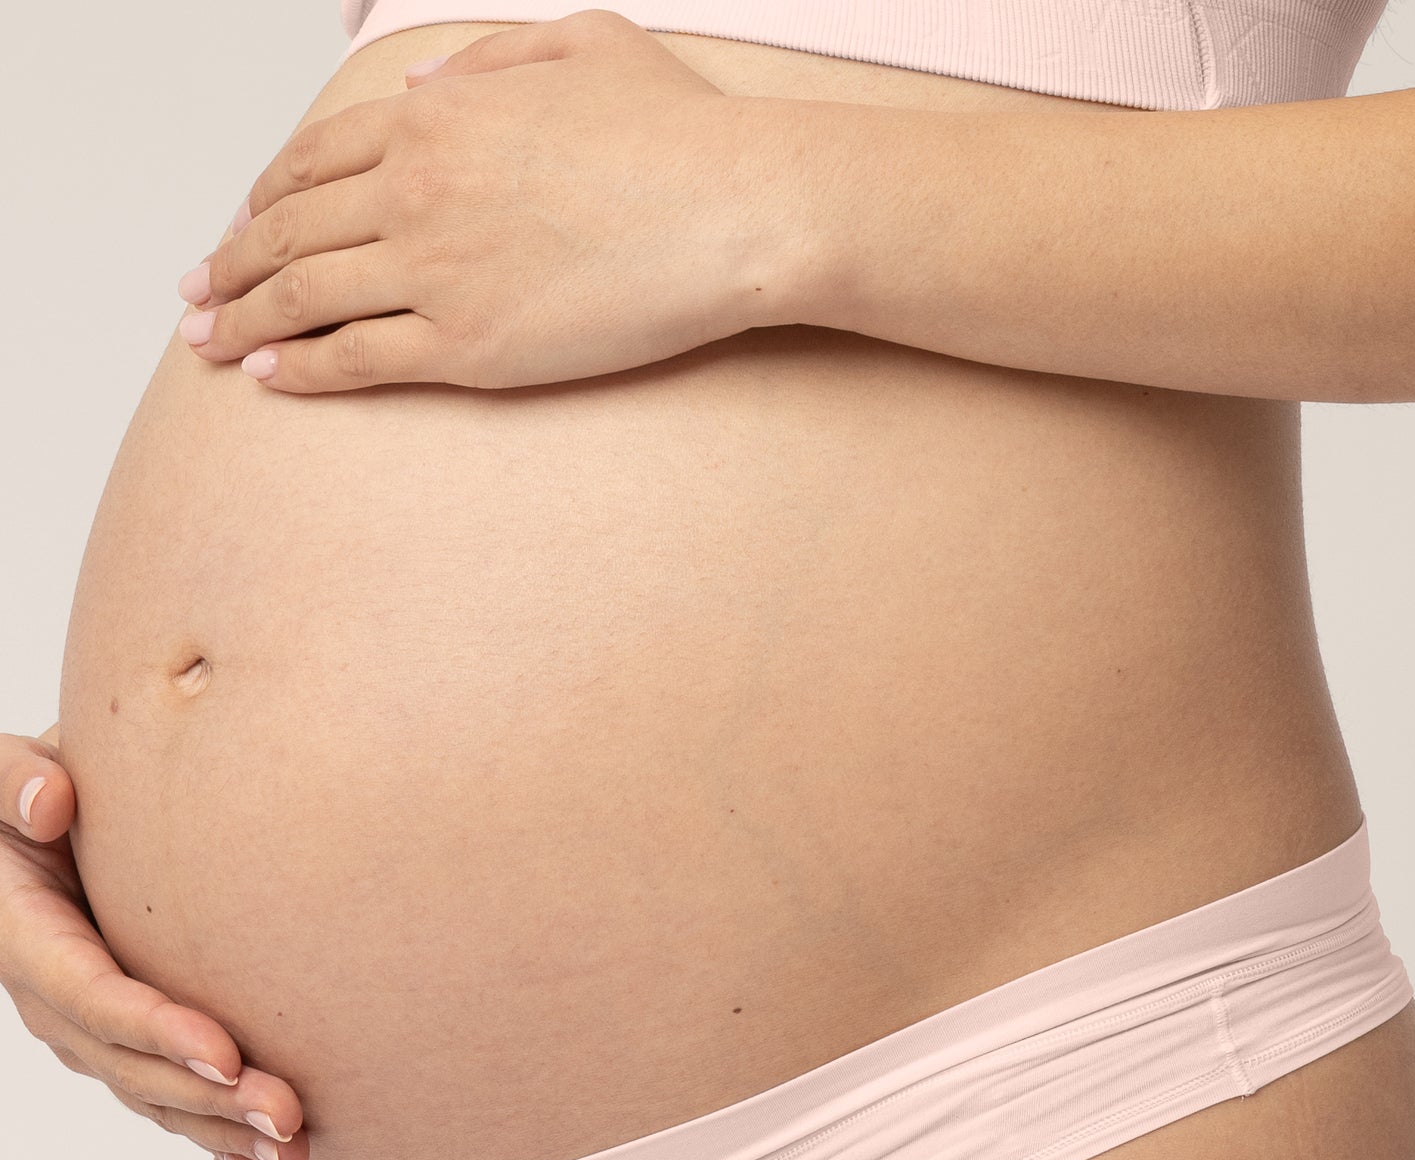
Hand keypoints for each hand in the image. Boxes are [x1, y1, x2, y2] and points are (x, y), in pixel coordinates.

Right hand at [0, 730, 307, 1159]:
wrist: (34, 823)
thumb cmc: (34, 788)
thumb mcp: (4, 771)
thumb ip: (13, 780)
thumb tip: (51, 804)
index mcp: (22, 933)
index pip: (89, 994)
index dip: (154, 1029)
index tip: (225, 1052)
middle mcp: (47, 994)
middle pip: (128, 1062)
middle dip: (207, 1097)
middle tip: (287, 1113)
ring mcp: (82, 1026)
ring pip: (151, 1093)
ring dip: (221, 1126)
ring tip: (295, 1147)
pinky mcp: (118, 1038)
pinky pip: (162, 1095)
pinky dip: (212, 1129)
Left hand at [177, 9, 793, 392]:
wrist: (733, 212)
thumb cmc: (680, 136)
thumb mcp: (584, 44)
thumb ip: (491, 62)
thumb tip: (424, 92)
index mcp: (439, 118)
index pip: (317, 161)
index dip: (266, 197)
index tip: (242, 225)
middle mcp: (417, 189)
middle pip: (291, 231)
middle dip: (231, 264)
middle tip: (198, 295)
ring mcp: (434, 270)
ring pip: (306, 297)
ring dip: (246, 321)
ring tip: (211, 344)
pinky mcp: (465, 346)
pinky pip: (357, 359)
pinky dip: (304, 369)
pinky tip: (271, 378)